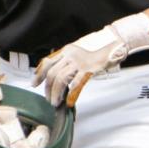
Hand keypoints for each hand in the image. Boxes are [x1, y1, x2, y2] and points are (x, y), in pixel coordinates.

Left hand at [34, 14, 148, 106]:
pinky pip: (76, 84)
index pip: (47, 62)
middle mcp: (70, 55)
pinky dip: (71, 95)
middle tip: (48, 98)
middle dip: (48, 88)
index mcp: (66, 50)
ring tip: (56, 102)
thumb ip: (67, 60)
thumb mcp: (78, 52)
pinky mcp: (88, 70)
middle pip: (52, 73)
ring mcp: (79, 62)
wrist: (114, 46)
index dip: (39, 74)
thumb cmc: (97, 51)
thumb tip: (57, 74)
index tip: (35, 83)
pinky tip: (70, 101)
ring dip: (56, 93)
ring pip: (61, 79)